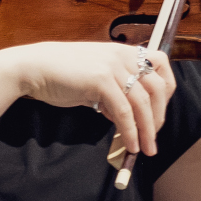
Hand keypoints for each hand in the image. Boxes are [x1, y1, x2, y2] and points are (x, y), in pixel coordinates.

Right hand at [0, 43, 172, 156]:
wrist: (33, 68)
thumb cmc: (62, 75)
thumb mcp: (96, 79)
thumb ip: (115, 93)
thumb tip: (128, 118)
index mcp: (124, 52)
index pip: (161, 64)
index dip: (167, 90)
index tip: (159, 111)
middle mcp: (122, 56)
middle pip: (157, 87)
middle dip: (159, 116)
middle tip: (154, 137)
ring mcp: (112, 66)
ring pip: (143, 102)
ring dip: (148, 130)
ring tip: (146, 149)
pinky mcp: (101, 80)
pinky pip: (124, 111)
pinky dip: (130, 131)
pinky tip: (129, 144)